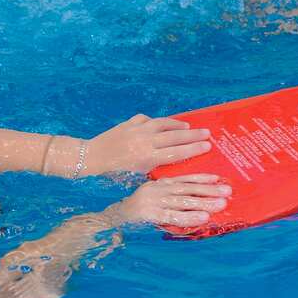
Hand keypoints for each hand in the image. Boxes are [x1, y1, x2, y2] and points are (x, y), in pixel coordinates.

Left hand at [86, 114, 211, 174]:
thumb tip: (170, 165)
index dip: (193, 149)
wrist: (90, 158)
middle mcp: (145, 141)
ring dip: (177, 125)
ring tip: (188, 127)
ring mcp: (137, 130)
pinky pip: (146, 119)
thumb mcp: (135, 177)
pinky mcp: (128, 123)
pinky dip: (155, 121)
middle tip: (207, 132)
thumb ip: (153, 169)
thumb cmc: (111, 175)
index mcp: (147, 158)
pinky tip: (161, 124)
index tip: (207, 145)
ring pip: (162, 124)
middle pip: (174, 136)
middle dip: (193, 135)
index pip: (177, 152)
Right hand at [107, 175, 231, 227]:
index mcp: (159, 184)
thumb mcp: (151, 198)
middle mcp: (158, 189)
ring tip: (222, 204)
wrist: (112, 218)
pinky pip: (174, 216)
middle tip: (228, 191)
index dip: (202, 179)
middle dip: (209, 190)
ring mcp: (154, 201)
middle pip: (188, 189)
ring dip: (204, 202)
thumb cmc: (134, 212)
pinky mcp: (150, 214)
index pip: (184, 179)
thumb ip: (168, 197)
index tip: (219, 179)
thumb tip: (193, 201)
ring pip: (184, 201)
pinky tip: (203, 217)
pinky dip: (190, 216)